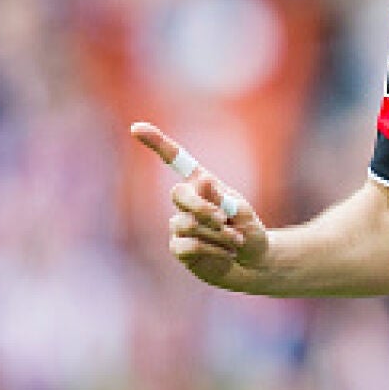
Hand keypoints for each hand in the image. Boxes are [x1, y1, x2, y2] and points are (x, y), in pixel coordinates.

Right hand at [131, 122, 269, 285]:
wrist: (252, 261)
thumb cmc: (247, 229)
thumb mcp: (242, 211)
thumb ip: (222, 198)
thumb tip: (203, 181)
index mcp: (203, 184)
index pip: (176, 160)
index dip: (157, 143)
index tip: (137, 127)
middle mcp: (187, 202)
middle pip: (178, 194)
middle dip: (201, 207)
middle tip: (224, 219)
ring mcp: (179, 225)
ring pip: (186, 224)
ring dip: (217, 233)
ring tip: (236, 240)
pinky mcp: (179, 247)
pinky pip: (187, 245)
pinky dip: (212, 249)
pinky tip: (226, 253)